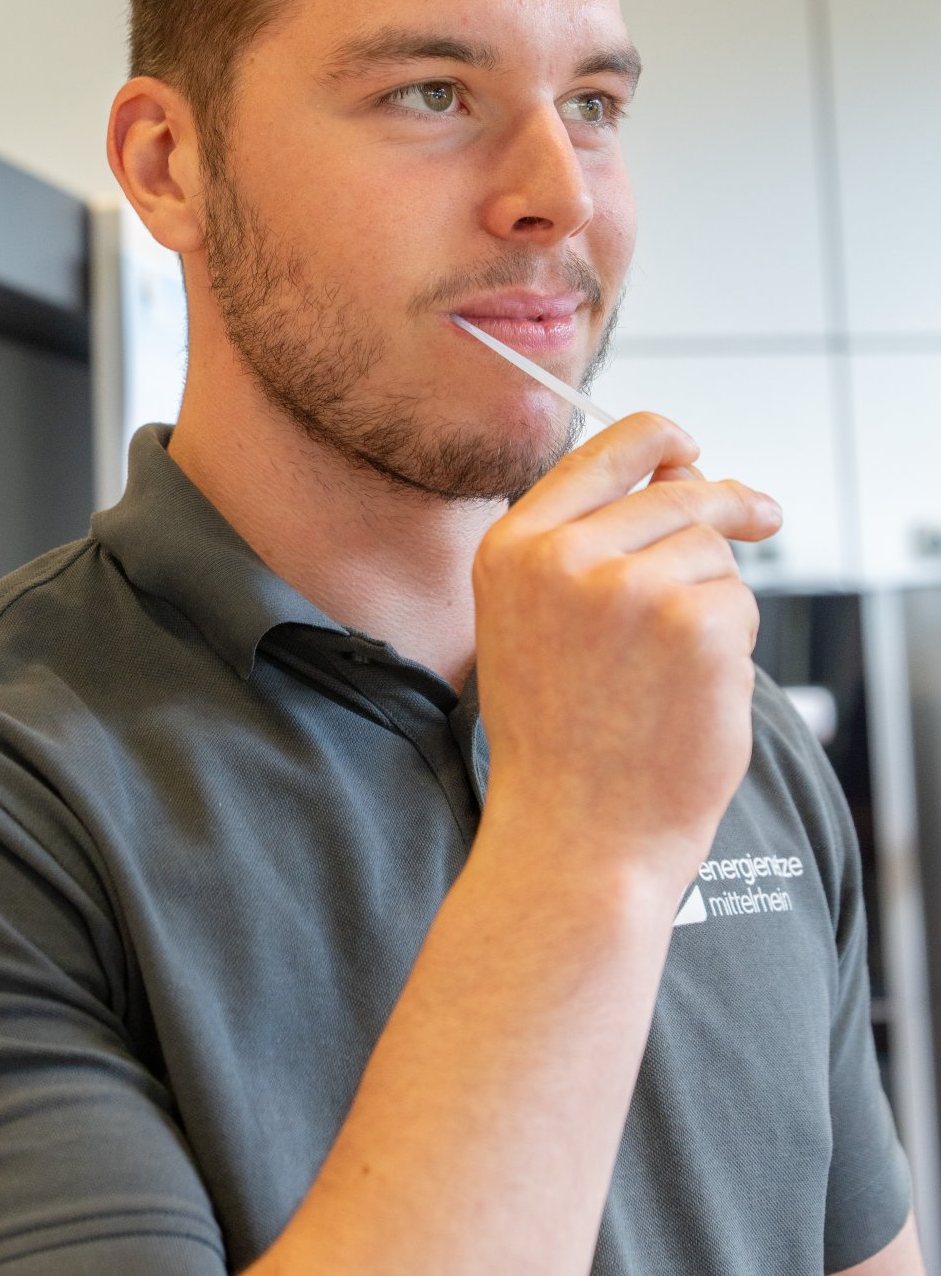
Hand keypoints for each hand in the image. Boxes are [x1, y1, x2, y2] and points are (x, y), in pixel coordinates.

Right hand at [472, 412, 782, 899]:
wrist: (576, 836)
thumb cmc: (559, 741)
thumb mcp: (530, 621)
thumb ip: (584, 542)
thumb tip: (682, 474)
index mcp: (513, 548)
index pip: (603, 452)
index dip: (660, 439)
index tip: (692, 447)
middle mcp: (565, 557)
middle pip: (677, 492)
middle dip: (729, 504)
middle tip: (763, 515)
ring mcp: (632, 588)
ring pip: (713, 552)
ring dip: (714, 599)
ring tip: (671, 669)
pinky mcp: (694, 625)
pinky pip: (739, 603)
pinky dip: (731, 645)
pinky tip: (689, 691)